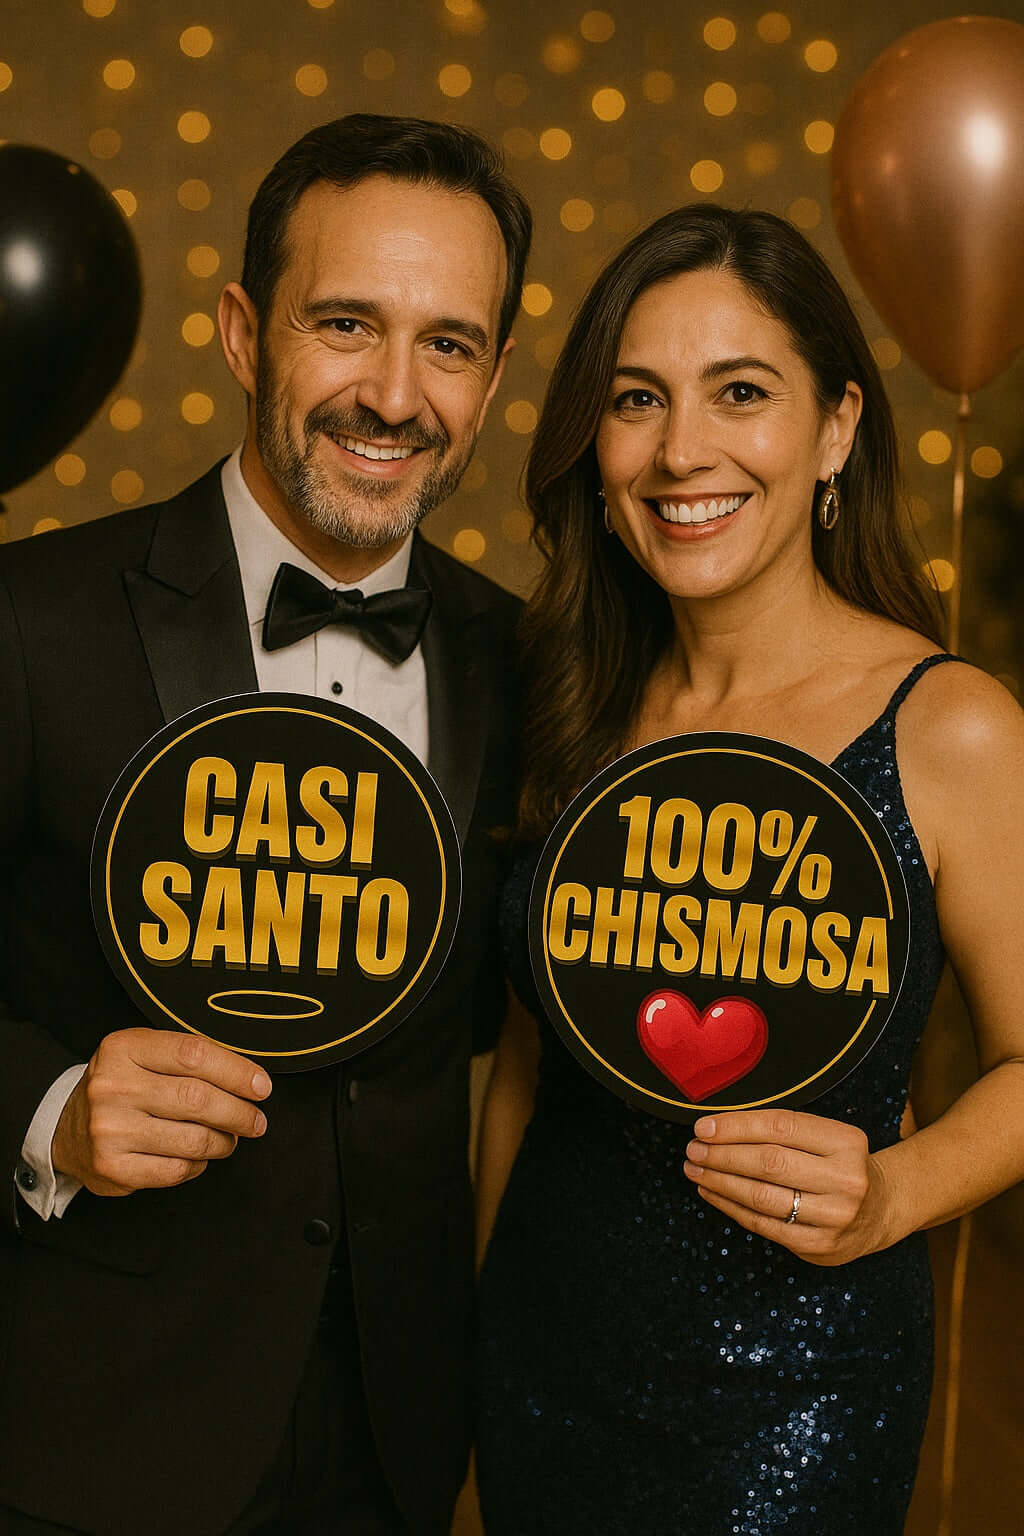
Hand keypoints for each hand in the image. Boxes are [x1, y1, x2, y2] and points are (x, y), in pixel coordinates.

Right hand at [52, 1028, 270, 1196]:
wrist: (65, 1127)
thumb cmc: (121, 1086)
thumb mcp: (143, 1054)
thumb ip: (188, 1058)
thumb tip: (249, 1079)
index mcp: (124, 1048)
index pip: (194, 1054)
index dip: (237, 1071)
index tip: (261, 1086)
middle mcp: (113, 1086)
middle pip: (198, 1099)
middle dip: (239, 1113)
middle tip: (256, 1119)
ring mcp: (109, 1129)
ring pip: (193, 1139)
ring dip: (224, 1141)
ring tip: (230, 1138)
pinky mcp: (112, 1167)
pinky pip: (176, 1170)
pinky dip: (198, 1165)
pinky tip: (198, 1156)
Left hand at [683, 1109, 890, 1265]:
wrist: (880, 1211)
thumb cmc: (839, 1165)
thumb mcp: (826, 1138)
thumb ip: (782, 1132)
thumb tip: (718, 1127)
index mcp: (846, 1141)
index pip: (781, 1126)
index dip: (737, 1126)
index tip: (704, 1126)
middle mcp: (845, 1179)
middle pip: (769, 1162)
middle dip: (722, 1155)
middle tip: (693, 1149)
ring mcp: (834, 1216)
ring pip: (762, 1196)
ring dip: (720, 1182)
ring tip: (695, 1170)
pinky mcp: (818, 1245)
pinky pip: (764, 1224)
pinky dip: (731, 1207)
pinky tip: (712, 1193)